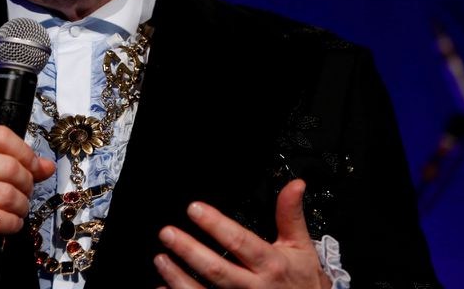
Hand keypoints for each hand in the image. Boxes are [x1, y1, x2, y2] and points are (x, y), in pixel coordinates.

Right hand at [0, 125, 55, 261]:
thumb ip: (11, 160)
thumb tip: (46, 166)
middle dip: (27, 182)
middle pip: (9, 166)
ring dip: (21, 205)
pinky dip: (13, 223)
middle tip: (25, 192)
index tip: (34, 166)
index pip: (1, 136)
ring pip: (7, 194)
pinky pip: (0, 219)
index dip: (25, 152)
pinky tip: (9, 222)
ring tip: (17, 208)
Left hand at [154, 179, 330, 288]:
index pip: (240, 242)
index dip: (216, 225)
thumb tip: (293, 184)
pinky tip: (162, 287)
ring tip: (161, 259)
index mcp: (271, 264)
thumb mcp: (301, 247)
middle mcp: (255, 286)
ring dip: (179, 277)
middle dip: (190, 251)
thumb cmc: (302, 282)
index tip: (195, 209)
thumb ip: (290, 215)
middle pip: (217, 269)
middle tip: (168, 233)